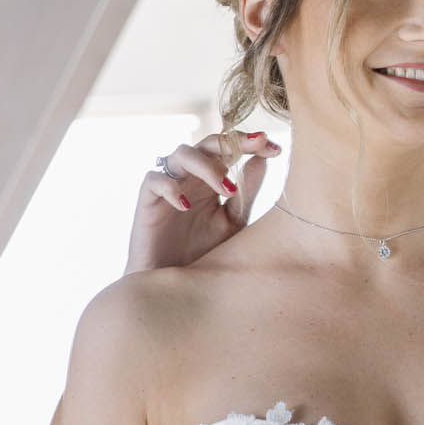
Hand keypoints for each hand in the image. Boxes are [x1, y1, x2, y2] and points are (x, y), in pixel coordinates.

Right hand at [129, 130, 279, 272]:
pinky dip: (170, 188)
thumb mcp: (232, 222)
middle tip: (258, 145)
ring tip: (227, 190)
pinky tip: (186, 206)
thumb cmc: (203, 252)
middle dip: (233, 141)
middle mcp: (191, 176)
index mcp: (213, 178)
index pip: (231, 149)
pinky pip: (154, 180)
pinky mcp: (147, 200)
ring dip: (207, 166)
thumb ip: (246, 193)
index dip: (252, 143)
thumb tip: (264, 161)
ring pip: (182, 153)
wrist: (173, 283)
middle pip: (208, 143)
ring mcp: (169, 185)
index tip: (276, 148)